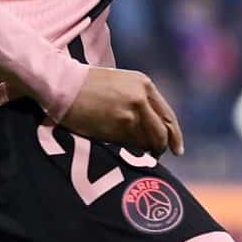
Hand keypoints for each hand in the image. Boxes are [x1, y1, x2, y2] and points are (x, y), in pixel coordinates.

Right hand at [59, 66, 185, 157]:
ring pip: (146, 141)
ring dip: (144, 151)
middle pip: (162, 132)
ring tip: (136, 156)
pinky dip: (130, 152)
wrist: (63, 85)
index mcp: (144, 84)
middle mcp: (141, 98)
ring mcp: (129, 113)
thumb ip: (139, 99)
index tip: (177, 149)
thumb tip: (151, 126)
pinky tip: (124, 153)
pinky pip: (130, 146)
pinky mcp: (115, 127)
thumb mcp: (121, 83)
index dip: (175, 135)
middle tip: (157, 157)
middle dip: (162, 148)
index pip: (168, 116)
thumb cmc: (88, 85)